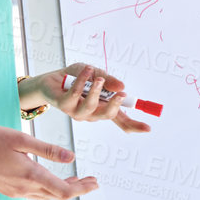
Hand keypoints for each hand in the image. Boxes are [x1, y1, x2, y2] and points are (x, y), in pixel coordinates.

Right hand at [0, 122, 99, 199]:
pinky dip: (49, 189)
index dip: (82, 188)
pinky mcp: (7, 190)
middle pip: (58, 195)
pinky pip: (34, 194)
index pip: (64, 191)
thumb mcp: (19, 139)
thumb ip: (46, 149)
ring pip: (46, 196)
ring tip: (77, 180)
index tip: (95, 183)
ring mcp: (15, 191)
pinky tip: (51, 179)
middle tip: (92, 181)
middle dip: (78, 188)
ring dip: (64, 189)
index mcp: (30, 175)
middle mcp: (24, 188)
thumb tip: (70, 157)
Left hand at [37, 64, 152, 132]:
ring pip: (90, 107)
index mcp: (103, 108)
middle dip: (115, 105)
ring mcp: (77, 112)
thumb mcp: (96, 73)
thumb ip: (109, 80)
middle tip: (122, 95)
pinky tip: (86, 71)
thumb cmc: (76, 78)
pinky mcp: (64, 105)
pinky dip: (82, 80)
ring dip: (96, 91)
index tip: (148, 128)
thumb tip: (122, 87)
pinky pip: (75, 95)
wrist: (52, 79)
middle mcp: (92, 114)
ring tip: (99, 78)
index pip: (122, 120)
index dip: (135, 125)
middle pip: (108, 115)